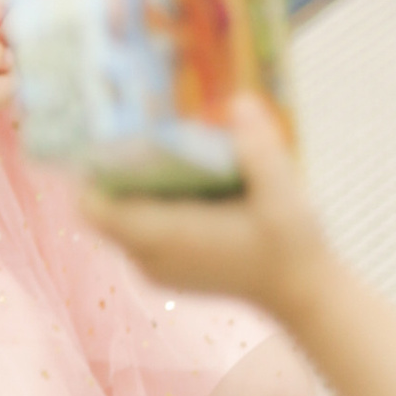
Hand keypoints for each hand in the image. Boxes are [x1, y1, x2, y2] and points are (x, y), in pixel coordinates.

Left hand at [87, 99, 333, 320]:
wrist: (303, 293)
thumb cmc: (292, 246)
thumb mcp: (283, 195)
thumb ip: (260, 151)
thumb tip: (240, 102)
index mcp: (167, 238)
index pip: (96, 209)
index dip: (91, 173)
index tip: (104, 134)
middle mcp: (151, 257)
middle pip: (103, 210)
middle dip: (110, 171)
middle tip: (129, 126)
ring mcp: (156, 267)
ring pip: (119, 221)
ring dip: (129, 188)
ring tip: (151, 147)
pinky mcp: (168, 268)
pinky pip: (137, 232)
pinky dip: (145, 206)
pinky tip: (175, 178)